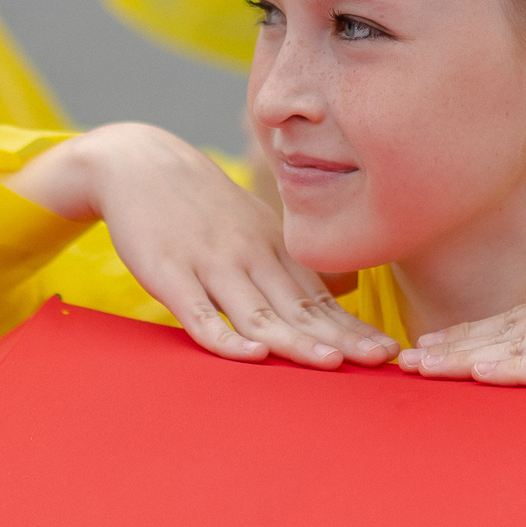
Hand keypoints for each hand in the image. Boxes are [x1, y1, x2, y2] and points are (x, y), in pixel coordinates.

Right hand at [6, 123, 397, 368]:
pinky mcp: (170, 273)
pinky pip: (200, 312)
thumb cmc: (200, 205)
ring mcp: (210, 263)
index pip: (319, 297)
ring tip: (329, 363)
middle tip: (379, 360)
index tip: (388, 350)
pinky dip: (224, 336)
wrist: (138, 163)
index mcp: (272, 248)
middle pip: (298, 307)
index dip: (352, 326)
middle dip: (340, 336)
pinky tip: (250, 355)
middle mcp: (249, 255)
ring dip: (294, 340)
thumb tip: (342, 292)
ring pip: (257, 312)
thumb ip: (289, 265)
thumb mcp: (253, 226)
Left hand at [403, 166, 525, 384]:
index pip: (517, 315)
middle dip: (453, 349)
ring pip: (515, 347)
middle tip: (404, 360)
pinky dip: (518, 372)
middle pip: (503, 331)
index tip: (437, 340)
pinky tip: (482, 377)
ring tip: (422, 371)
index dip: (475, 331)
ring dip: (466, 362)